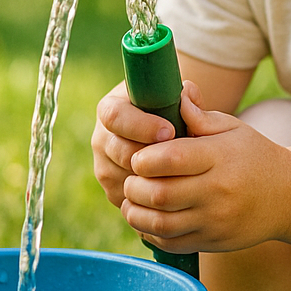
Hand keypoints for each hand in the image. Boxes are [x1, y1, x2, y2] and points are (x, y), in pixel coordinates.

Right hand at [92, 80, 174, 207]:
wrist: (165, 129)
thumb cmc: (172, 108)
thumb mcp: (178, 97)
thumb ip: (185, 94)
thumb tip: (187, 93)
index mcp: (111, 108)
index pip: (116, 117)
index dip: (141, 126)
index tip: (169, 131)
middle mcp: (102, 138)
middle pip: (120, 151)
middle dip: (151, 155)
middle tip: (179, 156)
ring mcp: (104, 165)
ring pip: (124, 177)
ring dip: (153, 176)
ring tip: (181, 170)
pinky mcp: (113, 189)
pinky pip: (129, 197)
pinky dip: (150, 193)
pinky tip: (173, 184)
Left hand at [120, 82, 290, 253]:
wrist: (288, 195)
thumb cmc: (254, 154)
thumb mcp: (233, 128)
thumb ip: (200, 116)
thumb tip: (175, 95)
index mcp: (220, 156)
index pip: (171, 158)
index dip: (145, 158)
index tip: (139, 157)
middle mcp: (217, 190)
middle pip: (159, 193)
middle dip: (134, 186)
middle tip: (132, 178)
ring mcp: (215, 219)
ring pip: (159, 223)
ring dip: (136, 212)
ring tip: (133, 199)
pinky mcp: (212, 241)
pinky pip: (170, 243)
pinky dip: (150, 233)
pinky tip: (148, 219)